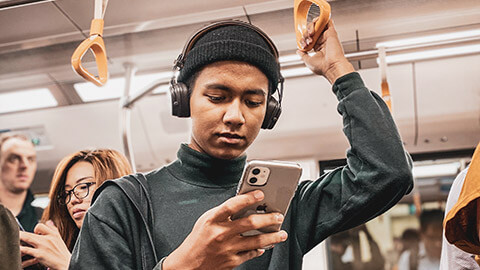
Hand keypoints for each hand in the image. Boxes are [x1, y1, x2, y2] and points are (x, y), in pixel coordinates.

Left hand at [20, 220, 71, 269]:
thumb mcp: (59, 239)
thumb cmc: (62, 252)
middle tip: (17, 233)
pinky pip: (27, 250)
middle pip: (33, 230)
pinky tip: (18, 250)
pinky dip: (21, 249)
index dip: (36, 228)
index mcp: (53, 234)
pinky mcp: (40, 254)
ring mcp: (43, 246)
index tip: (35, 232)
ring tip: (15, 240)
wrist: (66, 263)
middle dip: (23, 232)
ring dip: (20, 237)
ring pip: (28, 238)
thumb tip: (49, 221)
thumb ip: (53, 229)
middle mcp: (48, 238)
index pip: (42, 225)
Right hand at [162, 190, 287, 269]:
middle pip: (250, 223)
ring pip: (256, 241)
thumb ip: (224, 213)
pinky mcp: (232, 261)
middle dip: (268, 218)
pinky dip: (260, 249)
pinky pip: (251, 253)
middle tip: (278, 215)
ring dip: (272, 237)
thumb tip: (246, 204)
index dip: (248, 198)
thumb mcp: (207, 221)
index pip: (232, 205)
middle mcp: (221, 234)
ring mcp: (227, 249)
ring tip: (281, 233)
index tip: (261, 193)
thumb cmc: (199, 240)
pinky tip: (265, 246)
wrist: (188, 265)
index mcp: (212, 219)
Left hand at [297, 20, 354, 83]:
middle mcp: (323, 42)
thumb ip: (303, 55)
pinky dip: (321, 19)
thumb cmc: (322, 67)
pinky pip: (327, 21)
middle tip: (307, 41)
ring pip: (317, 25)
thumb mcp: (308, 61)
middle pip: (311, 32)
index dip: (303, 40)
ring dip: (311, 27)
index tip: (303, 46)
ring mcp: (327, 37)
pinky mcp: (331, 33)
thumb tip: (298, 51)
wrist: (332, 66)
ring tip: (310, 33)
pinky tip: (316, 23)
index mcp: (318, 48)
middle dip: (306, 34)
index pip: (308, 39)